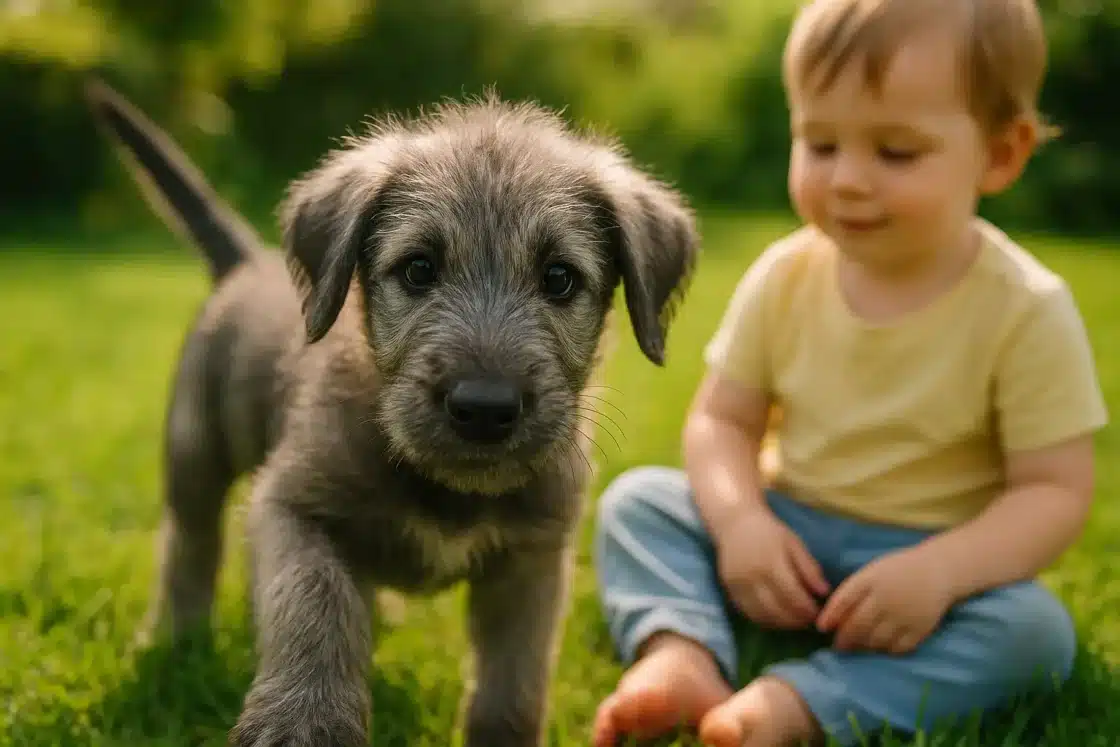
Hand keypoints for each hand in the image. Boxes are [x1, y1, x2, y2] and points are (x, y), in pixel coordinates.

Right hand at [715, 508, 830, 629]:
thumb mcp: (794, 543)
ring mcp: (738, 585)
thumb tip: (824, 592)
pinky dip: (764, 620)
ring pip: (761, 615)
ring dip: (780, 624)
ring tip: (794, 622)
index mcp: (770, 562)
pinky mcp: (729, 590)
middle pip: (776, 609)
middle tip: (809, 621)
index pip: (792, 594)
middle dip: (795, 620)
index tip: (819, 613)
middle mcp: (752, 576)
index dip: (807, 609)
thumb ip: (809, 568)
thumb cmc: (769, 532)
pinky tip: (776, 618)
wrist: (734, 523)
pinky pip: (748, 612)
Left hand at [816, 545, 955, 654]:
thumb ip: (853, 592)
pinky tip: (881, 647)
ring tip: (858, 646)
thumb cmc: (898, 571)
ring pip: (876, 641)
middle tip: (839, 646)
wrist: (938, 571)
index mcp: (871, 579)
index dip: (830, 616)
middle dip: (844, 639)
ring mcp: (904, 615)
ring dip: (863, 646)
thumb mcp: (872, 572)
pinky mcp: (920, 629)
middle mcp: (886, 598)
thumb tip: (831, 619)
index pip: (844, 600)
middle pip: (858, 626)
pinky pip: (897, 648)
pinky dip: (886, 650)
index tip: (822, 628)